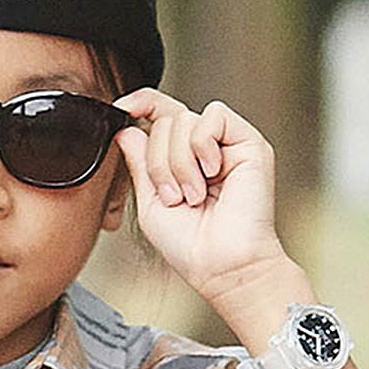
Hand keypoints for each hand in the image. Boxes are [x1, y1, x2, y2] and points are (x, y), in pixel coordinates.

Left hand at [112, 88, 290, 306]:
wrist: (220, 265)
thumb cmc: (189, 244)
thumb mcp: (149, 202)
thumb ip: (139, 163)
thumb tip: (126, 128)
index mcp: (181, 159)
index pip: (161, 114)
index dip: (141, 103)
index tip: (119, 108)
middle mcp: (204, 148)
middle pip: (165, 120)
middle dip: (158, 161)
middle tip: (172, 196)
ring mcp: (227, 144)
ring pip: (184, 119)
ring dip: (178, 162)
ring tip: (192, 195)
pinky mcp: (249, 142)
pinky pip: (213, 117)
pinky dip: (202, 147)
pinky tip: (211, 174)